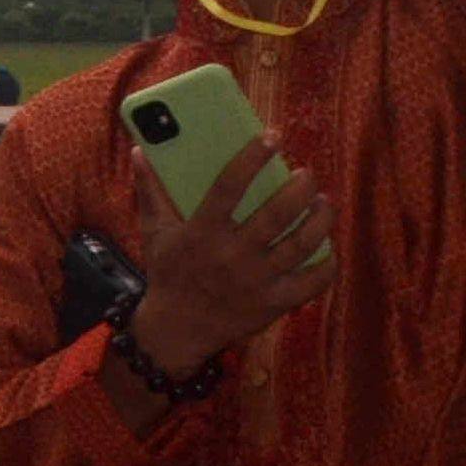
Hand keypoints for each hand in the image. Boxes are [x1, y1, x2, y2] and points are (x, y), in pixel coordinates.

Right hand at [124, 135, 337, 382]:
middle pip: (278, 214)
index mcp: (202, 233)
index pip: (230, 186)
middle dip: (300, 187)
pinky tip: (326, 244)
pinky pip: (313, 281)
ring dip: (320, 217)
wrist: (177, 329)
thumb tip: (138, 151)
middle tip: (306, 174)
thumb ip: (149, 190)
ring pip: (302, 244)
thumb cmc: (169, 274)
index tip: (272, 136)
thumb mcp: (154, 232)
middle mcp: (232, 255)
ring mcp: (257, 281)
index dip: (253, 158)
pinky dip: (327, 262)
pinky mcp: (274, 303)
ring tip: (324, 201)